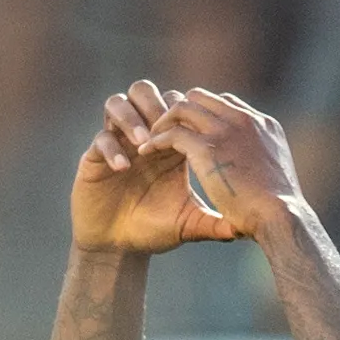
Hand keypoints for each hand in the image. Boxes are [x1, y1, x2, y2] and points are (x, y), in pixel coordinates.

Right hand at [70, 79, 241, 254]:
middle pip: (146, 93)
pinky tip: (124, 168)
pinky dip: (112, 148)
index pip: (176, 107)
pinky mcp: (94, 156)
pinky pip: (100, 137)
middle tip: (164, 129)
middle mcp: (141, 136)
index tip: (190, 134)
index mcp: (168, 143)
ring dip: (132, 118)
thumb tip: (244, 229)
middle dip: (156, 106)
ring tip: (144, 144)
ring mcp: (116, 142)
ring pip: (118, 102)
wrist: (119, 246)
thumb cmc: (155, 231)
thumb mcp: (188, 224)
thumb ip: (213, 222)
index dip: (182, 113)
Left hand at [131, 87, 304, 246]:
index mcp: (264, 125)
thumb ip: (260, 168)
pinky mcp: (207, 146)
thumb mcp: (275, 179)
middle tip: (164, 131)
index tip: (190, 132)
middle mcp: (244, 119)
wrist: (281, 217)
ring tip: (150, 139)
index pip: (226, 103)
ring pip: (183, 107)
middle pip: (201, 97)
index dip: (204, 115)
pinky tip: (147, 152)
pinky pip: (172, 132)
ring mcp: (226, 130)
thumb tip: (252, 181)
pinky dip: (157, 139)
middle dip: (179, 111)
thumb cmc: (280, 212)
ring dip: (164, 121)